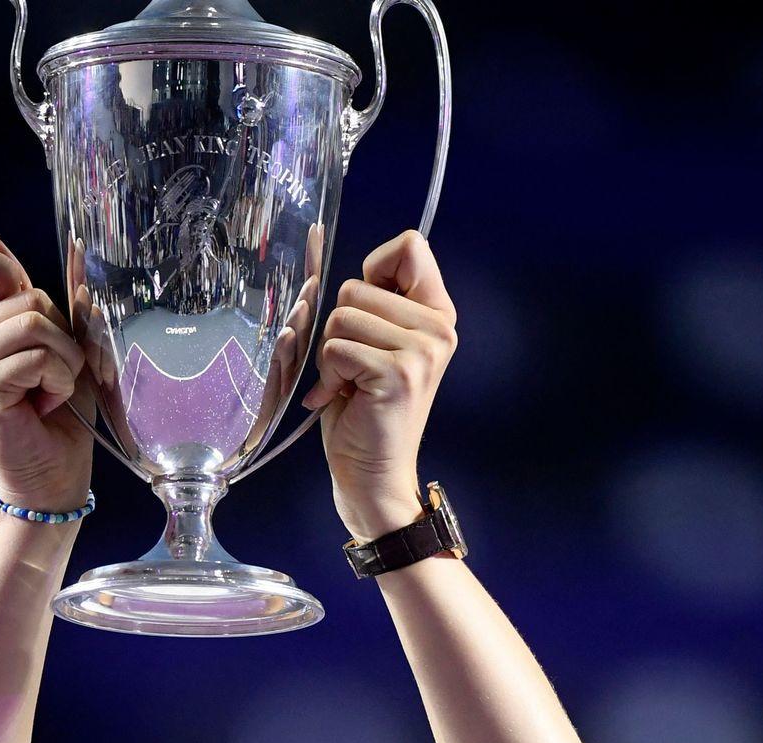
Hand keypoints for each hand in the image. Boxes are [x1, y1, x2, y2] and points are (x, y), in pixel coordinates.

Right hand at [0, 234, 95, 514]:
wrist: (54, 475)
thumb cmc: (58, 413)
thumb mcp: (53, 340)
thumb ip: (29, 294)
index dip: (10, 272)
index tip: (33, 318)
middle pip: (25, 292)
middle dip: (60, 333)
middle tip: (50, 374)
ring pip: (33, 321)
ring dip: (63, 359)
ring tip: (50, 389)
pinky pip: (37, 355)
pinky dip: (57, 380)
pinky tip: (44, 404)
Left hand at [299, 229, 456, 541]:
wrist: (373, 477)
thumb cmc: (364, 412)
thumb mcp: (373, 344)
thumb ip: (372, 300)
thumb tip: (324, 246)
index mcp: (437, 314)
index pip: (410, 246)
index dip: (373, 269)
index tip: (364, 313)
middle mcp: (439, 328)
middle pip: (357, 285)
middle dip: (338, 328)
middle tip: (352, 368)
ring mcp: (422, 351)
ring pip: (342, 316)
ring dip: (329, 355)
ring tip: (348, 385)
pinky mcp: (398, 374)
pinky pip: (337, 347)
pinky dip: (327, 376)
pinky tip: (341, 399)